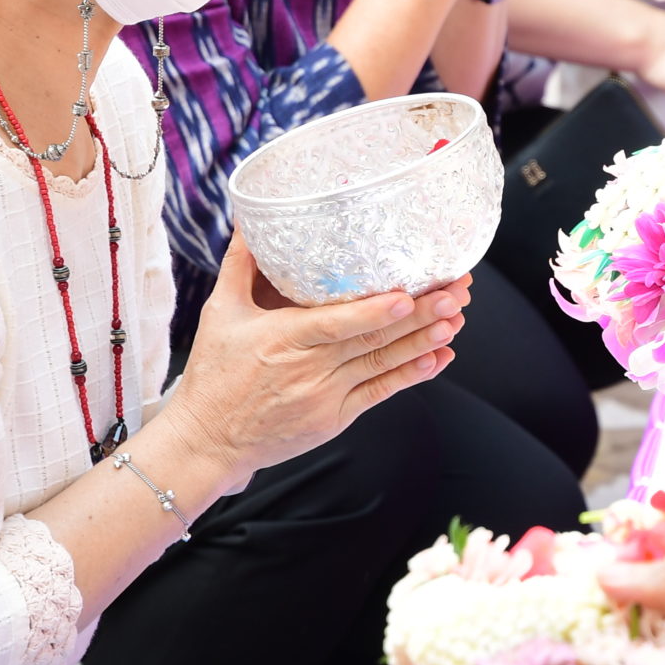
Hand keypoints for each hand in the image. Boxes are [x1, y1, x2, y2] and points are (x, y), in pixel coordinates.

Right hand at [168, 237, 464, 494]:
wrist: (207, 442)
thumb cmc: (213, 375)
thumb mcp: (220, 313)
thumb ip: (240, 266)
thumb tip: (250, 223)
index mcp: (282, 339)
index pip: (336, 325)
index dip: (374, 313)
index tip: (405, 297)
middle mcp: (310, 369)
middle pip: (373, 340)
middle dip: (419, 314)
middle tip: (456, 291)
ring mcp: (326, 397)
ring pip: (384, 364)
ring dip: (424, 341)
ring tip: (457, 317)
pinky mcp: (336, 419)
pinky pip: (381, 392)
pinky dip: (412, 375)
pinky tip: (439, 356)